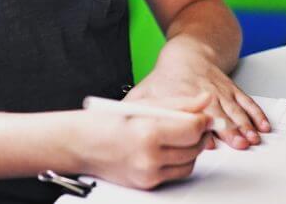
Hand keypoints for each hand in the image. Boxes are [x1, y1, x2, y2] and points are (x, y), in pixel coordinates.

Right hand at [71, 92, 213, 189]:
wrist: (81, 144)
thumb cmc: (105, 122)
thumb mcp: (142, 104)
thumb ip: (178, 104)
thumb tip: (204, 101)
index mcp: (147, 132)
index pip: (191, 128)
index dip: (202, 120)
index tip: (204, 115)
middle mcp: (149, 157)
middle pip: (194, 147)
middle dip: (199, 134)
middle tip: (196, 123)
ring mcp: (149, 173)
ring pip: (189, 163)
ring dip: (191, 149)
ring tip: (180, 135)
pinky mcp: (149, 184)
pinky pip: (176, 173)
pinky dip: (178, 161)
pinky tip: (168, 148)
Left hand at [125, 43, 270, 149]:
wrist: (189, 51)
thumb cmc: (167, 76)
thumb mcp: (147, 89)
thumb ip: (136, 107)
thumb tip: (119, 121)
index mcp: (183, 94)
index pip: (192, 113)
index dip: (201, 127)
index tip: (209, 141)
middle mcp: (204, 93)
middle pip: (218, 113)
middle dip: (230, 129)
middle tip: (239, 143)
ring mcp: (220, 91)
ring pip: (235, 109)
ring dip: (245, 125)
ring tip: (251, 138)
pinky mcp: (232, 89)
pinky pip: (247, 102)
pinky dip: (256, 114)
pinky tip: (262, 125)